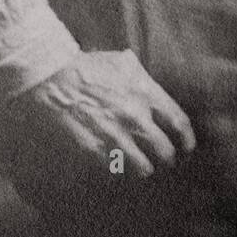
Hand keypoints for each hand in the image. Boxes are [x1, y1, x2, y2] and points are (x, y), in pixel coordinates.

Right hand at [7, 48, 195, 178]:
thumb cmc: (86, 67)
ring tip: (142, 169)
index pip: (179, 123)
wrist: (50, 78)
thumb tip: (156, 88)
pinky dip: (119, 173)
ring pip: (143, 168)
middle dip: (168, 160)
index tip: (187, 148)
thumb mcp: (121, 62)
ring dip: (144, 170)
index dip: (187, 140)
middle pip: (165, 151)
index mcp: (145, 93)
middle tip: (165, 162)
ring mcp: (114, 136)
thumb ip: (143, 77)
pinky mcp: (93, 151)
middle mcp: (134, 116)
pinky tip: (117, 169)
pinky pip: (116, 172)